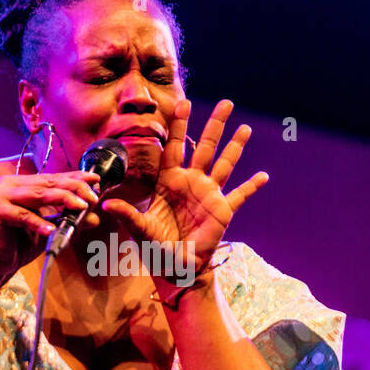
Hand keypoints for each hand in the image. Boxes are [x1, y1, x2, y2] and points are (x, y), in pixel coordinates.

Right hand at [0, 170, 102, 297]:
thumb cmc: (19, 245)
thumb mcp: (49, 229)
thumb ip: (67, 219)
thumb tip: (93, 215)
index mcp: (21, 184)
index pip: (53, 178)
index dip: (75, 178)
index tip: (96, 180)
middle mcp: (10, 184)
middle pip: (48, 183)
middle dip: (74, 188)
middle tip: (94, 196)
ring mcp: (0, 196)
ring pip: (38, 195)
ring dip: (63, 200)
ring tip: (82, 207)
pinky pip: (23, 216)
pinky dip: (39, 223)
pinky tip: (52, 230)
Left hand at [101, 99, 267, 296]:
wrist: (175, 267)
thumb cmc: (155, 247)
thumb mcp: (140, 230)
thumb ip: (127, 215)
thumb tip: (106, 203)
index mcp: (170, 182)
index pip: (175, 148)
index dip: (180, 126)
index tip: (184, 103)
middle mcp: (191, 182)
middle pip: (205, 147)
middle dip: (215, 125)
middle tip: (226, 102)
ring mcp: (209, 194)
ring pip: (225, 164)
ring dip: (235, 146)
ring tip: (245, 128)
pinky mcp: (222, 210)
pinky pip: (239, 195)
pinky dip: (251, 186)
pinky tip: (263, 176)